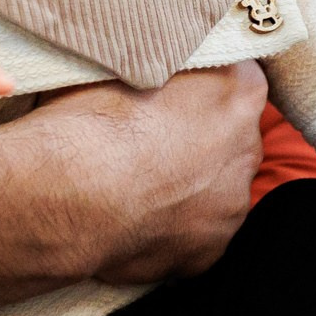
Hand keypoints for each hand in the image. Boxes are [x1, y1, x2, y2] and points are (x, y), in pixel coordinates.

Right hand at [42, 60, 269, 283]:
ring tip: (140, 187)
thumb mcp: (127, 66)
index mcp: (237, 93)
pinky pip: (196, 235)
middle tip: (151, 143)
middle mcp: (247, 150)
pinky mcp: (208, 252)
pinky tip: (138, 220)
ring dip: (190, 188)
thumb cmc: (93, 121)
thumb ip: (161, 67)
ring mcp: (232, 206)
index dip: (202, 88)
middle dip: (202, 140)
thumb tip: (153, 63)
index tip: (173, 95)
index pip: (237, 81)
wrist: (68, 195)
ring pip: (218, 191)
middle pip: (233, 139)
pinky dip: (174, 228)